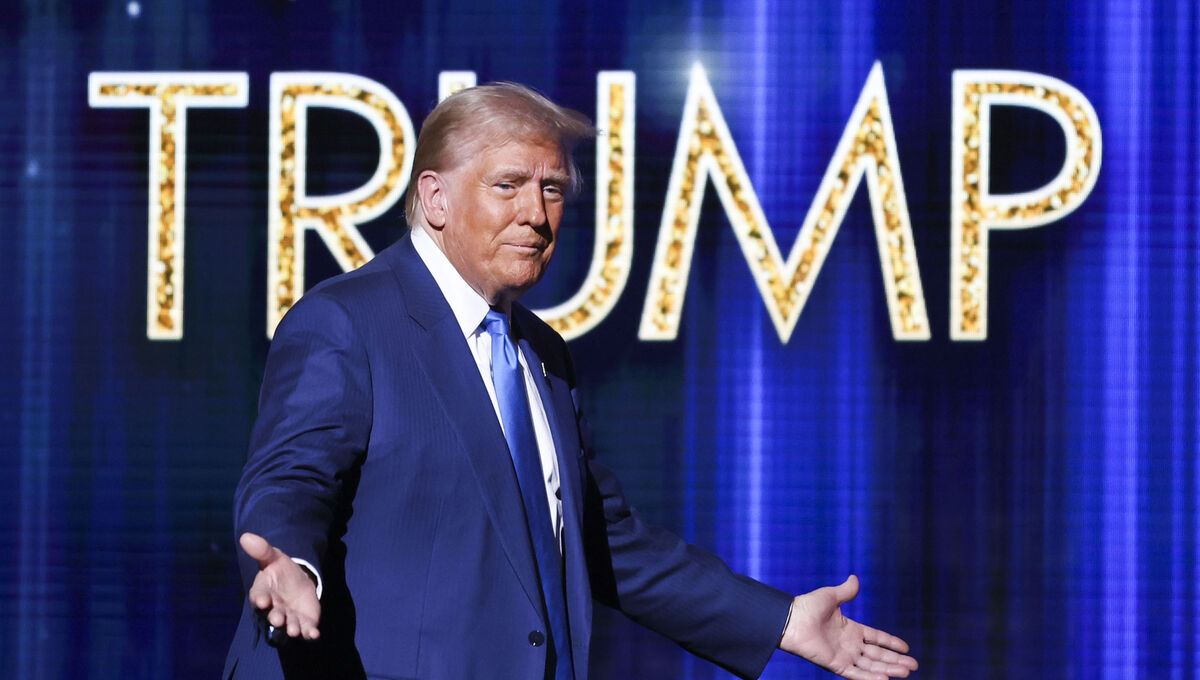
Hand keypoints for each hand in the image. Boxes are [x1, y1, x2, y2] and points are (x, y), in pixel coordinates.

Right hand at [240, 532, 321, 640]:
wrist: (299, 582)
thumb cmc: (281, 571)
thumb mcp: (273, 557)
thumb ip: (262, 550)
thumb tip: (245, 536)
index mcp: (264, 594)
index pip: (259, 598)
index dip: (260, 600)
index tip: (262, 601)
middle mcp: (275, 609)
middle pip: (273, 616)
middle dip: (276, 618)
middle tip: (277, 619)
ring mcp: (290, 617)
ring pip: (289, 626)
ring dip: (292, 629)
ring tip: (294, 630)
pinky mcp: (305, 622)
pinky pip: (306, 631)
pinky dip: (309, 634)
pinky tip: (314, 634)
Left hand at [779, 575, 917, 679]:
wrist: (791, 619)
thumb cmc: (807, 606)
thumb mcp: (831, 596)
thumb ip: (846, 591)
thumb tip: (855, 578)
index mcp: (850, 629)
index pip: (876, 638)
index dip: (891, 642)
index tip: (907, 648)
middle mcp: (849, 644)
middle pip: (878, 655)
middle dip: (896, 660)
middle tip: (914, 666)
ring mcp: (843, 655)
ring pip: (871, 665)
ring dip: (888, 669)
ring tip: (906, 672)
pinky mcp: (835, 664)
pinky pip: (855, 673)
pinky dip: (870, 678)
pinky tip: (885, 679)